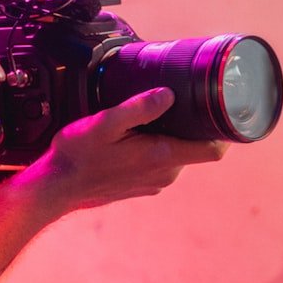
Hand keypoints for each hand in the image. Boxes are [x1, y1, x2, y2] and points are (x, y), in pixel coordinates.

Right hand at [34, 88, 227, 210]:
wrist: (56, 187)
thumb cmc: (78, 154)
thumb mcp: (106, 122)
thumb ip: (140, 107)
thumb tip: (169, 94)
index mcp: (162, 156)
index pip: (213, 151)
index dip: (225, 132)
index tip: (224, 112)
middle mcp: (164, 174)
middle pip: (194, 148)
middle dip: (190, 128)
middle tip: (178, 103)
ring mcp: (153, 183)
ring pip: (175, 156)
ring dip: (169, 138)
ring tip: (149, 120)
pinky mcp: (141, 187)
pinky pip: (159, 165)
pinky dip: (154, 150)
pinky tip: (133, 139)